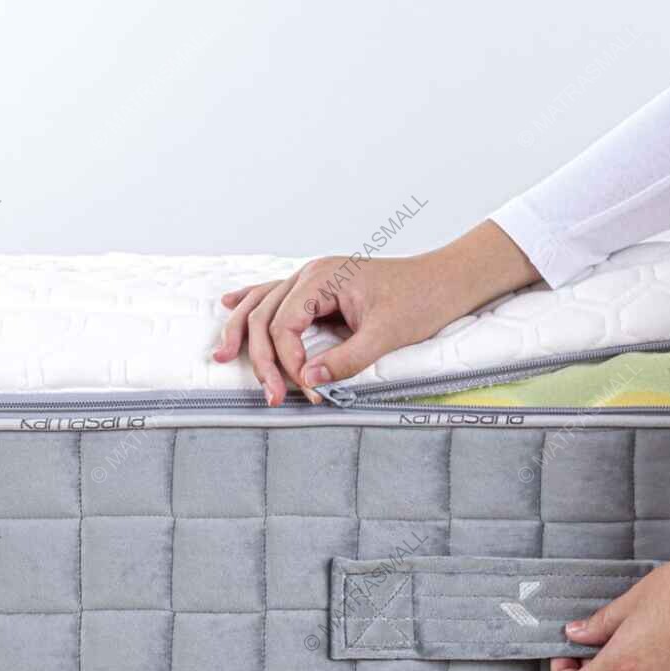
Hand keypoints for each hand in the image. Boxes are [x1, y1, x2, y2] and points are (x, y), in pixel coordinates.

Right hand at [213, 221, 539, 403]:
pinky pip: (278, 295)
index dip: (287, 360)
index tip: (306, 392)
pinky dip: (253, 303)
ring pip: (265, 304)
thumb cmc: (423, 300)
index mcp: (326, 277)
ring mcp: (316, 278)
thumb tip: (309, 380)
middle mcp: (313, 273)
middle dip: (263, 357)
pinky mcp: (323, 288)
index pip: (285, 322)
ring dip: (244, 332)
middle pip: (267, 315)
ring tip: (221, 356)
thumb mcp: (387, 335)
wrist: (448, 280)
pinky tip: (229, 305)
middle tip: (272, 397)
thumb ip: (347, 358)